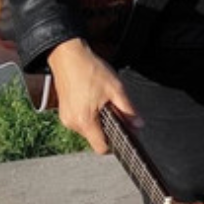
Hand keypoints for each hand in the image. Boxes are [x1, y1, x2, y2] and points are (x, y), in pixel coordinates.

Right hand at [47, 38, 139, 153]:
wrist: (68, 56)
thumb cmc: (89, 70)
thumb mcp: (116, 89)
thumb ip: (128, 110)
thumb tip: (139, 125)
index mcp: (85, 120)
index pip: (101, 147)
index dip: (115, 143)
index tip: (124, 133)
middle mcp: (72, 123)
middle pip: (96, 138)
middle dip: (108, 128)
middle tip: (115, 110)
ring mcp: (66, 118)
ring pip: (89, 129)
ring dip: (99, 121)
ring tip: (103, 101)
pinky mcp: (64, 112)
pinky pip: (81, 121)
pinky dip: (90, 115)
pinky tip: (94, 99)